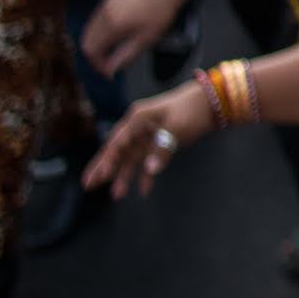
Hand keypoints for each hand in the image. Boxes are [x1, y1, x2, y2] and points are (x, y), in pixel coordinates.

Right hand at [81, 78, 215, 196]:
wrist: (210, 102)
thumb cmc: (191, 109)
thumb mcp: (177, 127)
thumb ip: (162, 148)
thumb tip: (150, 170)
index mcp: (138, 118)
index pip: (118, 142)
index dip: (107, 160)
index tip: (99, 175)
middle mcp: (138, 128)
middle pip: (117, 150)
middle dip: (103, 168)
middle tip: (88, 184)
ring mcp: (147, 136)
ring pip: (131, 159)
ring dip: (123, 176)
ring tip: (116, 195)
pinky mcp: (158, 143)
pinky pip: (148, 162)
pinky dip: (146, 176)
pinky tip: (144, 191)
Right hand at [84, 0, 199, 75]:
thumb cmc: (160, 14)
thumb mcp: (146, 39)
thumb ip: (124, 56)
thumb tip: (110, 71)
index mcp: (113, 23)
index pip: (92, 50)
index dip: (98, 64)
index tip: (109, 73)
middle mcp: (104, 12)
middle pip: (86, 41)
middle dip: (96, 56)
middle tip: (109, 66)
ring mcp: (104, 4)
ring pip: (89, 31)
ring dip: (97, 45)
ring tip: (112, 54)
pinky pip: (96, 21)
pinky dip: (100, 33)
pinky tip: (114, 39)